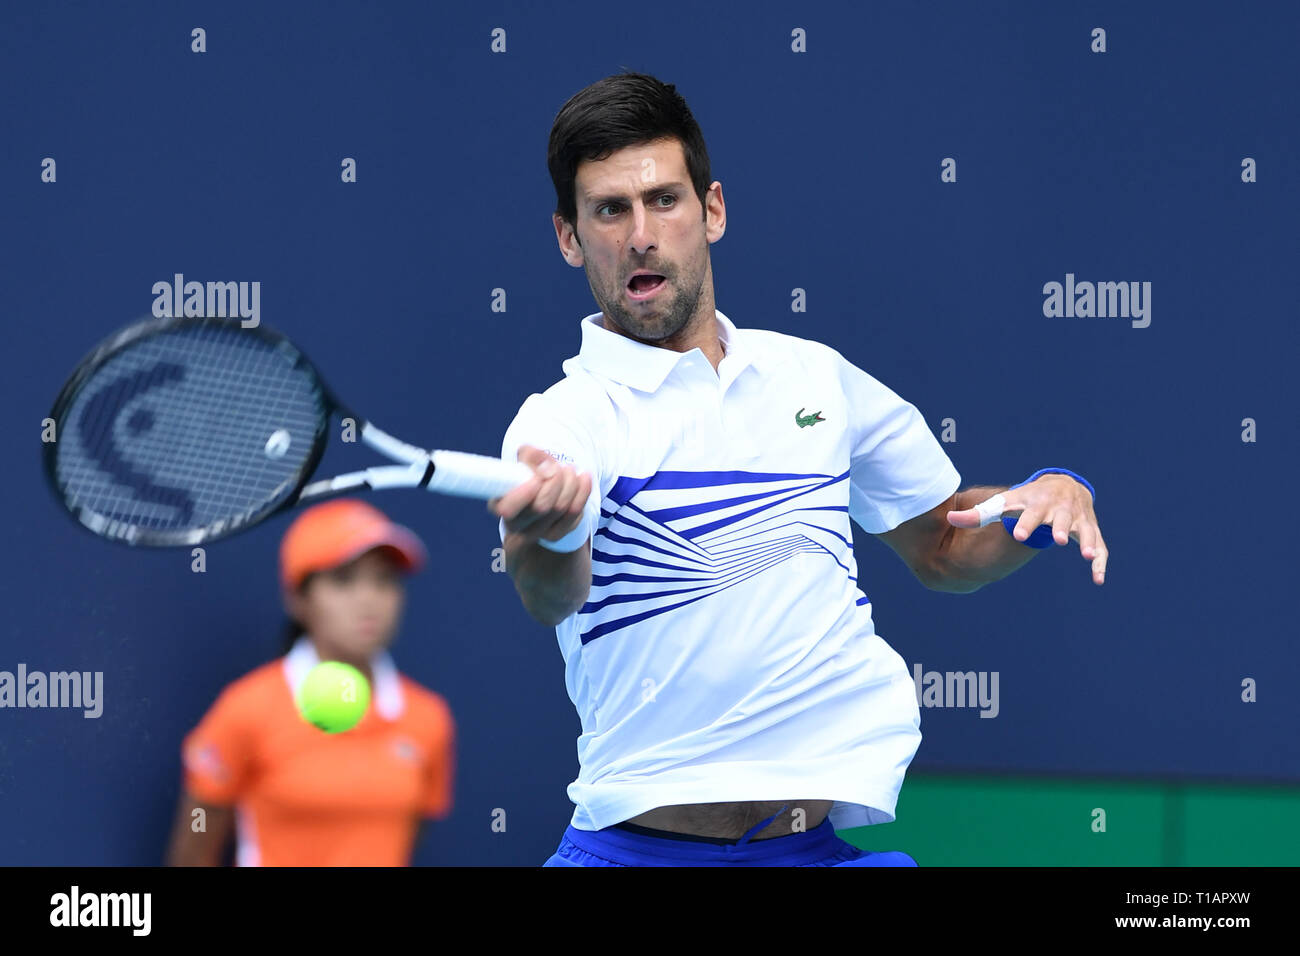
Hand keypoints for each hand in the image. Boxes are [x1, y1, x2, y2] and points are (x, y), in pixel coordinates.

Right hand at [487, 444, 591, 546]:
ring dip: (571, 483)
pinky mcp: (556, 534)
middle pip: (541, 507)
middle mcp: (515, 525)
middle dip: (555, 480)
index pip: (507, 509)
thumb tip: (544, 462)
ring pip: (560, 510)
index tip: (537, 477)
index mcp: (500, 504)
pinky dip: (583, 492)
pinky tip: (583, 478)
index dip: (525, 493)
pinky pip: (575, 515)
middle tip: (560, 466)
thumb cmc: (528, 474)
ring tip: (570, 469)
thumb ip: (529, 455)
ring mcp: (537, 533)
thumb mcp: (524, 459)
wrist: (542, 490)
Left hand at [946, 474, 1108, 585]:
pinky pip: (1100, 547)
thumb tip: (949, 518)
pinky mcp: (1090, 530)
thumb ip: (978, 514)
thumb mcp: (1004, 503)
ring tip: (1086, 555)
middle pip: (1059, 518)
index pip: (1029, 513)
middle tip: (1058, 539)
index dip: (1025, 523)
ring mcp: (1076, 520)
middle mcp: (1058, 509)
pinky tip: (1098, 579)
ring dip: (1087, 541)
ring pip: (1084, 530)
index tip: (1019, 535)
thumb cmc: (1027, 498)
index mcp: (1035, 503)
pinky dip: (1100, 561)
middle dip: (1059, 527)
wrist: (1064, 484)